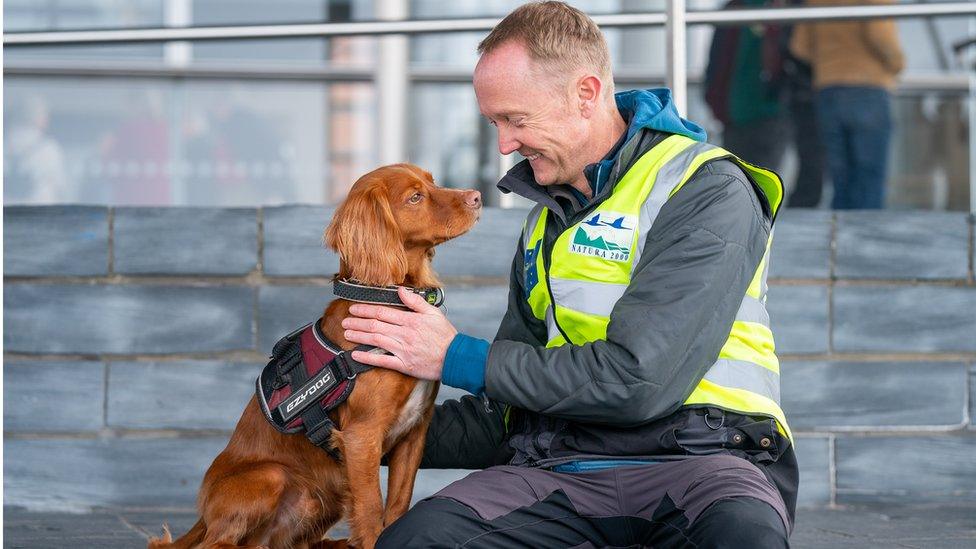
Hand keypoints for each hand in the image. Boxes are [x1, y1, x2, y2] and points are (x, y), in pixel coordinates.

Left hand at [341, 286, 455, 379]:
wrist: (455, 358)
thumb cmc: (445, 336)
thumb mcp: (434, 313)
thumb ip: (416, 301)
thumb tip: (401, 290)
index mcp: (411, 320)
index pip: (383, 312)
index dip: (366, 309)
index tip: (354, 308)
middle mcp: (405, 334)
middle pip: (376, 325)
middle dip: (358, 322)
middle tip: (345, 321)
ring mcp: (404, 350)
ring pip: (376, 340)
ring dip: (359, 336)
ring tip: (347, 333)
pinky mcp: (404, 365)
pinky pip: (382, 360)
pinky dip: (367, 357)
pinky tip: (355, 354)